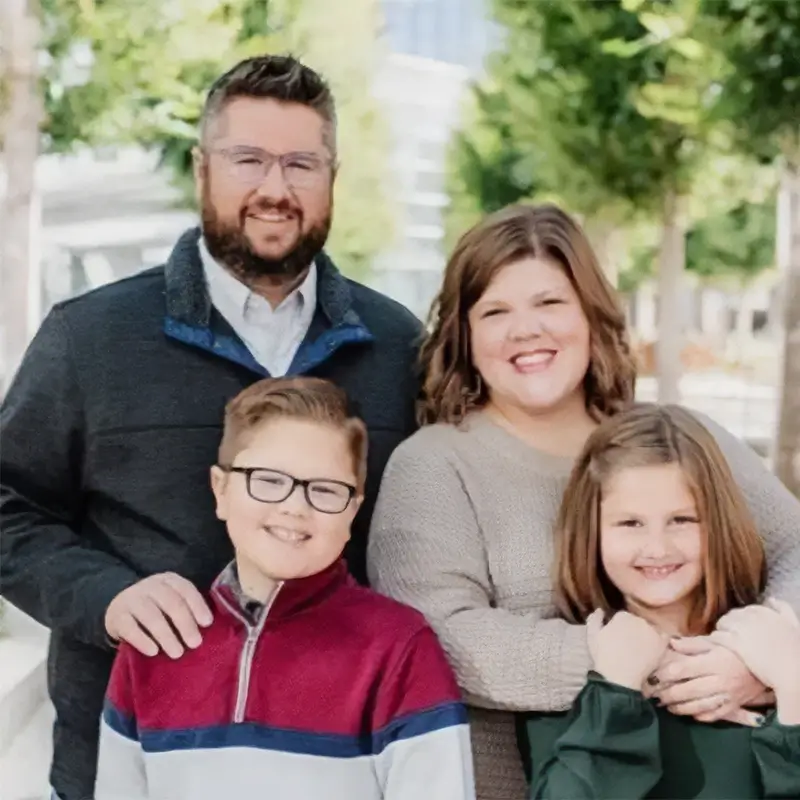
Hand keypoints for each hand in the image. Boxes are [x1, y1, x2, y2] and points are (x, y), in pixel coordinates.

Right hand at [105, 573, 212, 657]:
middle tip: (195, 643)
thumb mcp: (171, 602)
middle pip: (171, 602)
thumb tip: (206, 629)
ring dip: (166, 635)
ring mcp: (131, 599)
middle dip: (185, 623)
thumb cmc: (155, 608)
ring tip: (177, 653)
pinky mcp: (116, 616)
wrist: (118, 609)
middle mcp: (150, 586)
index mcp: (169, 580)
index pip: (185, 589)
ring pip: (151, 615)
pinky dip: (143, 640)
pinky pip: (130, 628)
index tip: (207, 623)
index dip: (198, 605)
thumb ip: (186, 609)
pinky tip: (153, 651)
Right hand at [587, 609, 668, 690]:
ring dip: (646, 635)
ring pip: (650, 628)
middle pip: (637, 621)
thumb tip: (600, 610)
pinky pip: (665, 636)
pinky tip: (654, 649)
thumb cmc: (603, 657)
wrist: (619, 677)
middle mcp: (638, 619)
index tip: (618, 638)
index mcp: (622, 615)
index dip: (620, 627)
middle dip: (633, 630)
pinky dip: (661, 640)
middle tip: (629, 645)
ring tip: (641, 650)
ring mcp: (652, 630)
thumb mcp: (592, 636)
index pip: (623, 617)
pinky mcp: (662, 643)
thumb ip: (594, 619)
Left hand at [651, 636, 766, 725]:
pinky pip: (714, 715)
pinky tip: (688, 714)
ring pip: (699, 706)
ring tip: (666, 706)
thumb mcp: (714, 642)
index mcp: (712, 662)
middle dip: (668, 694)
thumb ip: (691, 644)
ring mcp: (727, 696)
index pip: (683, 670)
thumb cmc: (734, 651)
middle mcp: (719, 681)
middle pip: (688, 691)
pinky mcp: (734, 706)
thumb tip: (671, 643)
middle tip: (654, 695)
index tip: (652, 676)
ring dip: (680, 708)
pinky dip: (700, 716)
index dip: (665, 674)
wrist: (764, 666)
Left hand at [710, 599, 799, 695]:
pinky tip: (716, 648)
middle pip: (730, 616)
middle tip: (731, 638)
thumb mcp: (794, 624)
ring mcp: (741, 628)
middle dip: (729, 626)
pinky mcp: (734, 642)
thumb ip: (783, 609)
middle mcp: (750, 616)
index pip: (744, 610)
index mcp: (764, 611)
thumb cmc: (797, 651)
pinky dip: (714, 641)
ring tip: (722, 643)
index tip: (743, 631)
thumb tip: (771, 599)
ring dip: (721, 632)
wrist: (794, 672)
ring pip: (721, 625)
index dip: (742, 621)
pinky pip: (716, 637)